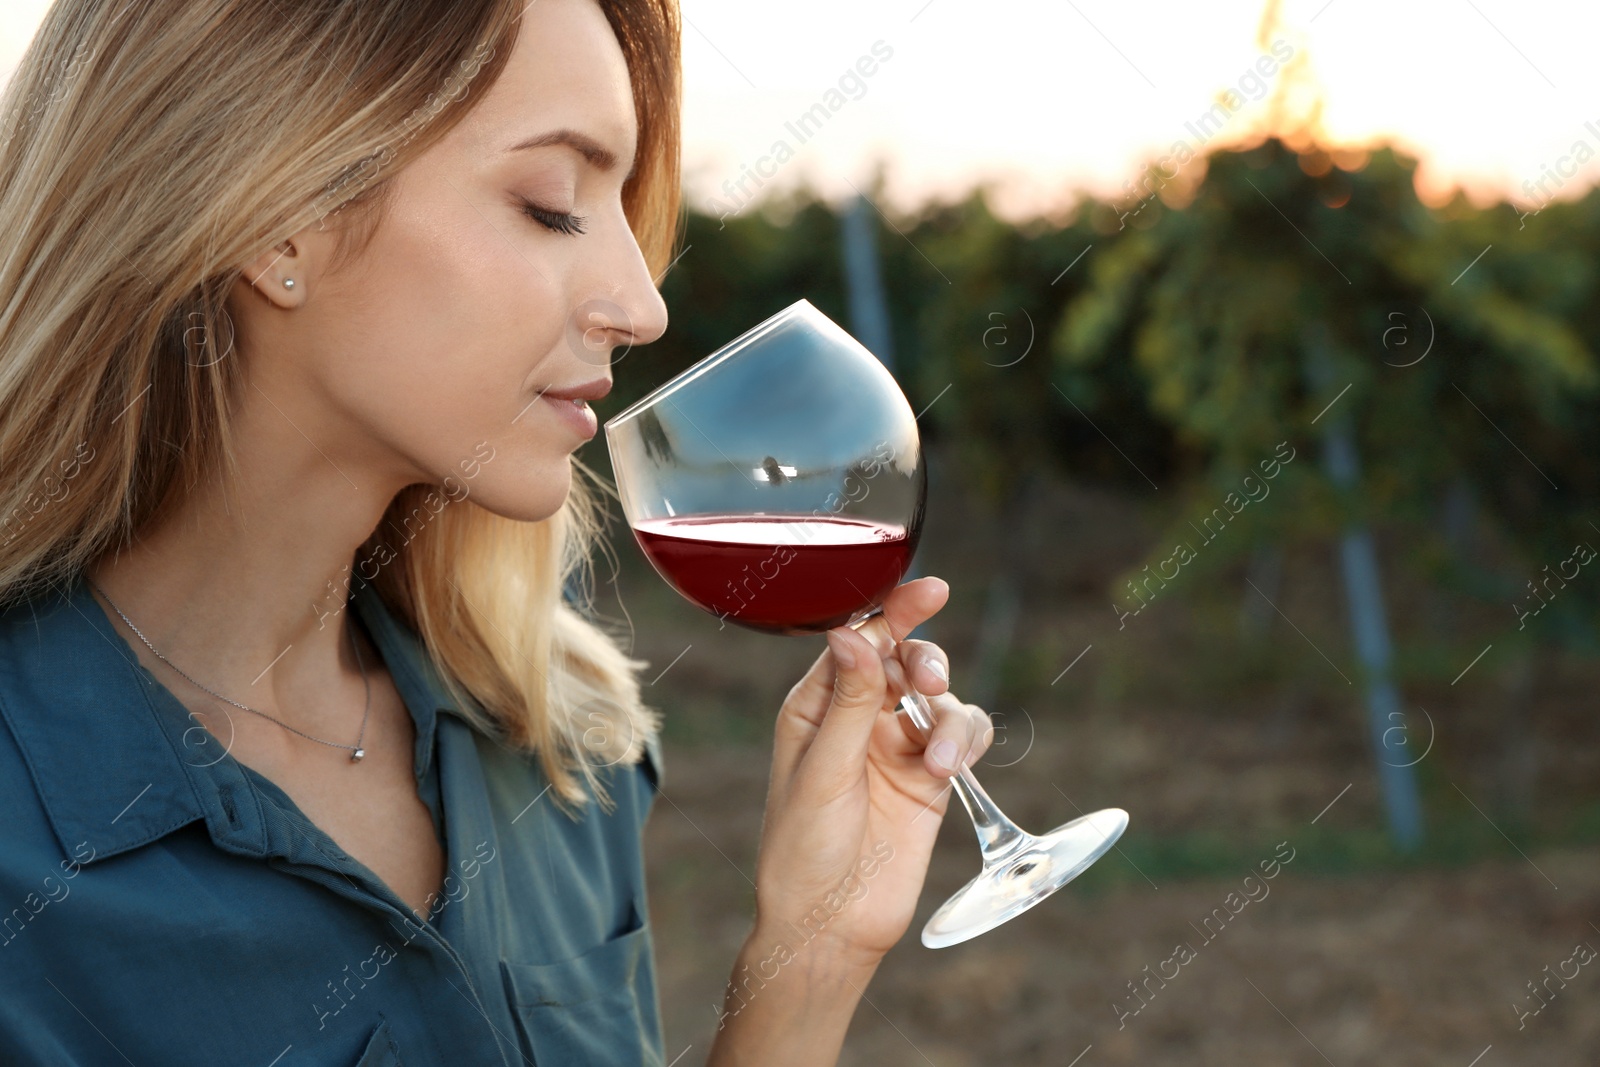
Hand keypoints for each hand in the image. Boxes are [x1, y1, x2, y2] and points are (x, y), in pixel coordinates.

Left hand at [749, 576, 993, 966]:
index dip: (895, 611)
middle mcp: (858, 718)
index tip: (932, 590)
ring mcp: (896, 747)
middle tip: (929, 684)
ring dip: (949, 718)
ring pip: (941, 699)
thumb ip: (848, 703)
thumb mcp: (822, 771)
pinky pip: (962, 738)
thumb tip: (850, 632)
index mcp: (816, 705)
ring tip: (939, 761)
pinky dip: (966, 743)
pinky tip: (950, 770)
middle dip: (926, 662)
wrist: (830, 925)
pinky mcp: (929, 779)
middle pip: (906, 660)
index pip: (859, 641)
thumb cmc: (803, 850)